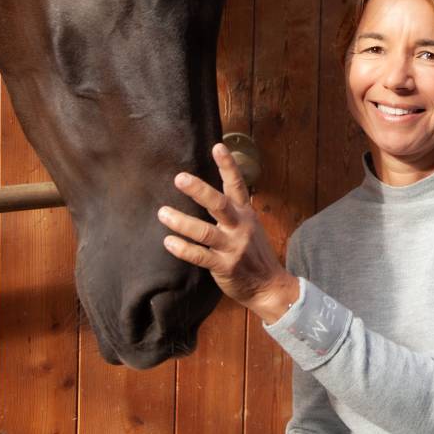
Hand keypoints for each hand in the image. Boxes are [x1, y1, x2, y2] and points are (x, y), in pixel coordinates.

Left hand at [159, 143, 298, 323]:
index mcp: (246, 213)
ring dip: (182, 221)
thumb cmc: (254, 254)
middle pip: (219, 204)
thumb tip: (208, 193)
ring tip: (163, 213)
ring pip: (205, 231)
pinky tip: (169, 241)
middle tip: (179, 178)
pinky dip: (183, 248)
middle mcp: (240, 227)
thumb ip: (233, 211)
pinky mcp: (224, 266)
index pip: (237, 185)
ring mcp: (233, 247)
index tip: (217, 146)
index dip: (228, 166)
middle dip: (199, 190)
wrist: (269, 286)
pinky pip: (200, 256)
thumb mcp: (250, 226)